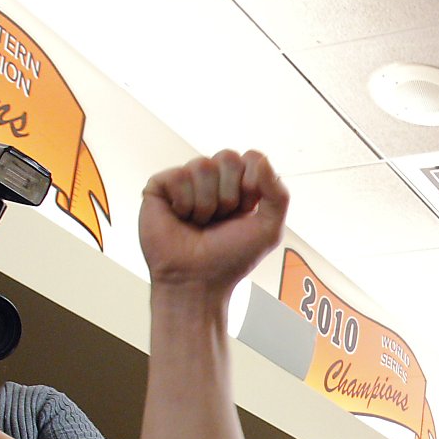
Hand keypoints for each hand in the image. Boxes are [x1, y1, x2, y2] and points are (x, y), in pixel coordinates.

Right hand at [140, 150, 288, 289]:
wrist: (196, 281)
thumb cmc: (230, 258)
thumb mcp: (268, 229)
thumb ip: (278, 194)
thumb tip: (260, 160)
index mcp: (240, 186)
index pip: (251, 158)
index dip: (251, 183)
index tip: (245, 210)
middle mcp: (213, 180)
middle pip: (228, 157)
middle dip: (229, 194)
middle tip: (220, 219)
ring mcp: (186, 181)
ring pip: (202, 165)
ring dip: (206, 203)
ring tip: (199, 222)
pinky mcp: (160, 186)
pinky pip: (178, 175)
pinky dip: (184, 203)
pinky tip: (180, 218)